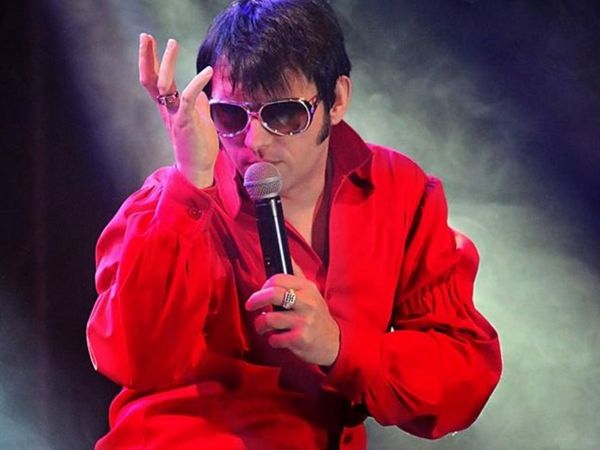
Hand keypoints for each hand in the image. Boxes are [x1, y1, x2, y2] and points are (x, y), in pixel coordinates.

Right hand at [138, 33, 218, 187]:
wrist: (198, 169)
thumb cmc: (198, 147)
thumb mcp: (199, 120)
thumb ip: (197, 106)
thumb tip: (200, 94)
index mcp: (168, 109)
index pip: (154, 81)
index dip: (150, 62)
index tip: (149, 42)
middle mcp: (167, 110)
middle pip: (150, 80)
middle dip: (147, 57)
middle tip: (145, 36)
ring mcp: (175, 115)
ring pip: (164, 85)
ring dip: (167, 63)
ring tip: (172, 43)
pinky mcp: (185, 122)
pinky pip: (187, 98)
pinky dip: (197, 82)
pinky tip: (208, 71)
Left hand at [245, 270, 339, 366]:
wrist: (333, 342)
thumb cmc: (317, 315)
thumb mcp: (312, 291)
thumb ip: (297, 274)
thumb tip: (285, 254)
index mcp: (307, 288)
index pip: (278, 278)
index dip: (264, 286)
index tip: (260, 292)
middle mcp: (307, 303)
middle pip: (272, 294)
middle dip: (255, 300)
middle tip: (250, 305)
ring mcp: (303, 321)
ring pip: (269, 318)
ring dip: (261, 324)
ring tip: (264, 327)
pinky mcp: (300, 339)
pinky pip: (275, 338)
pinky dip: (272, 340)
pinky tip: (278, 338)